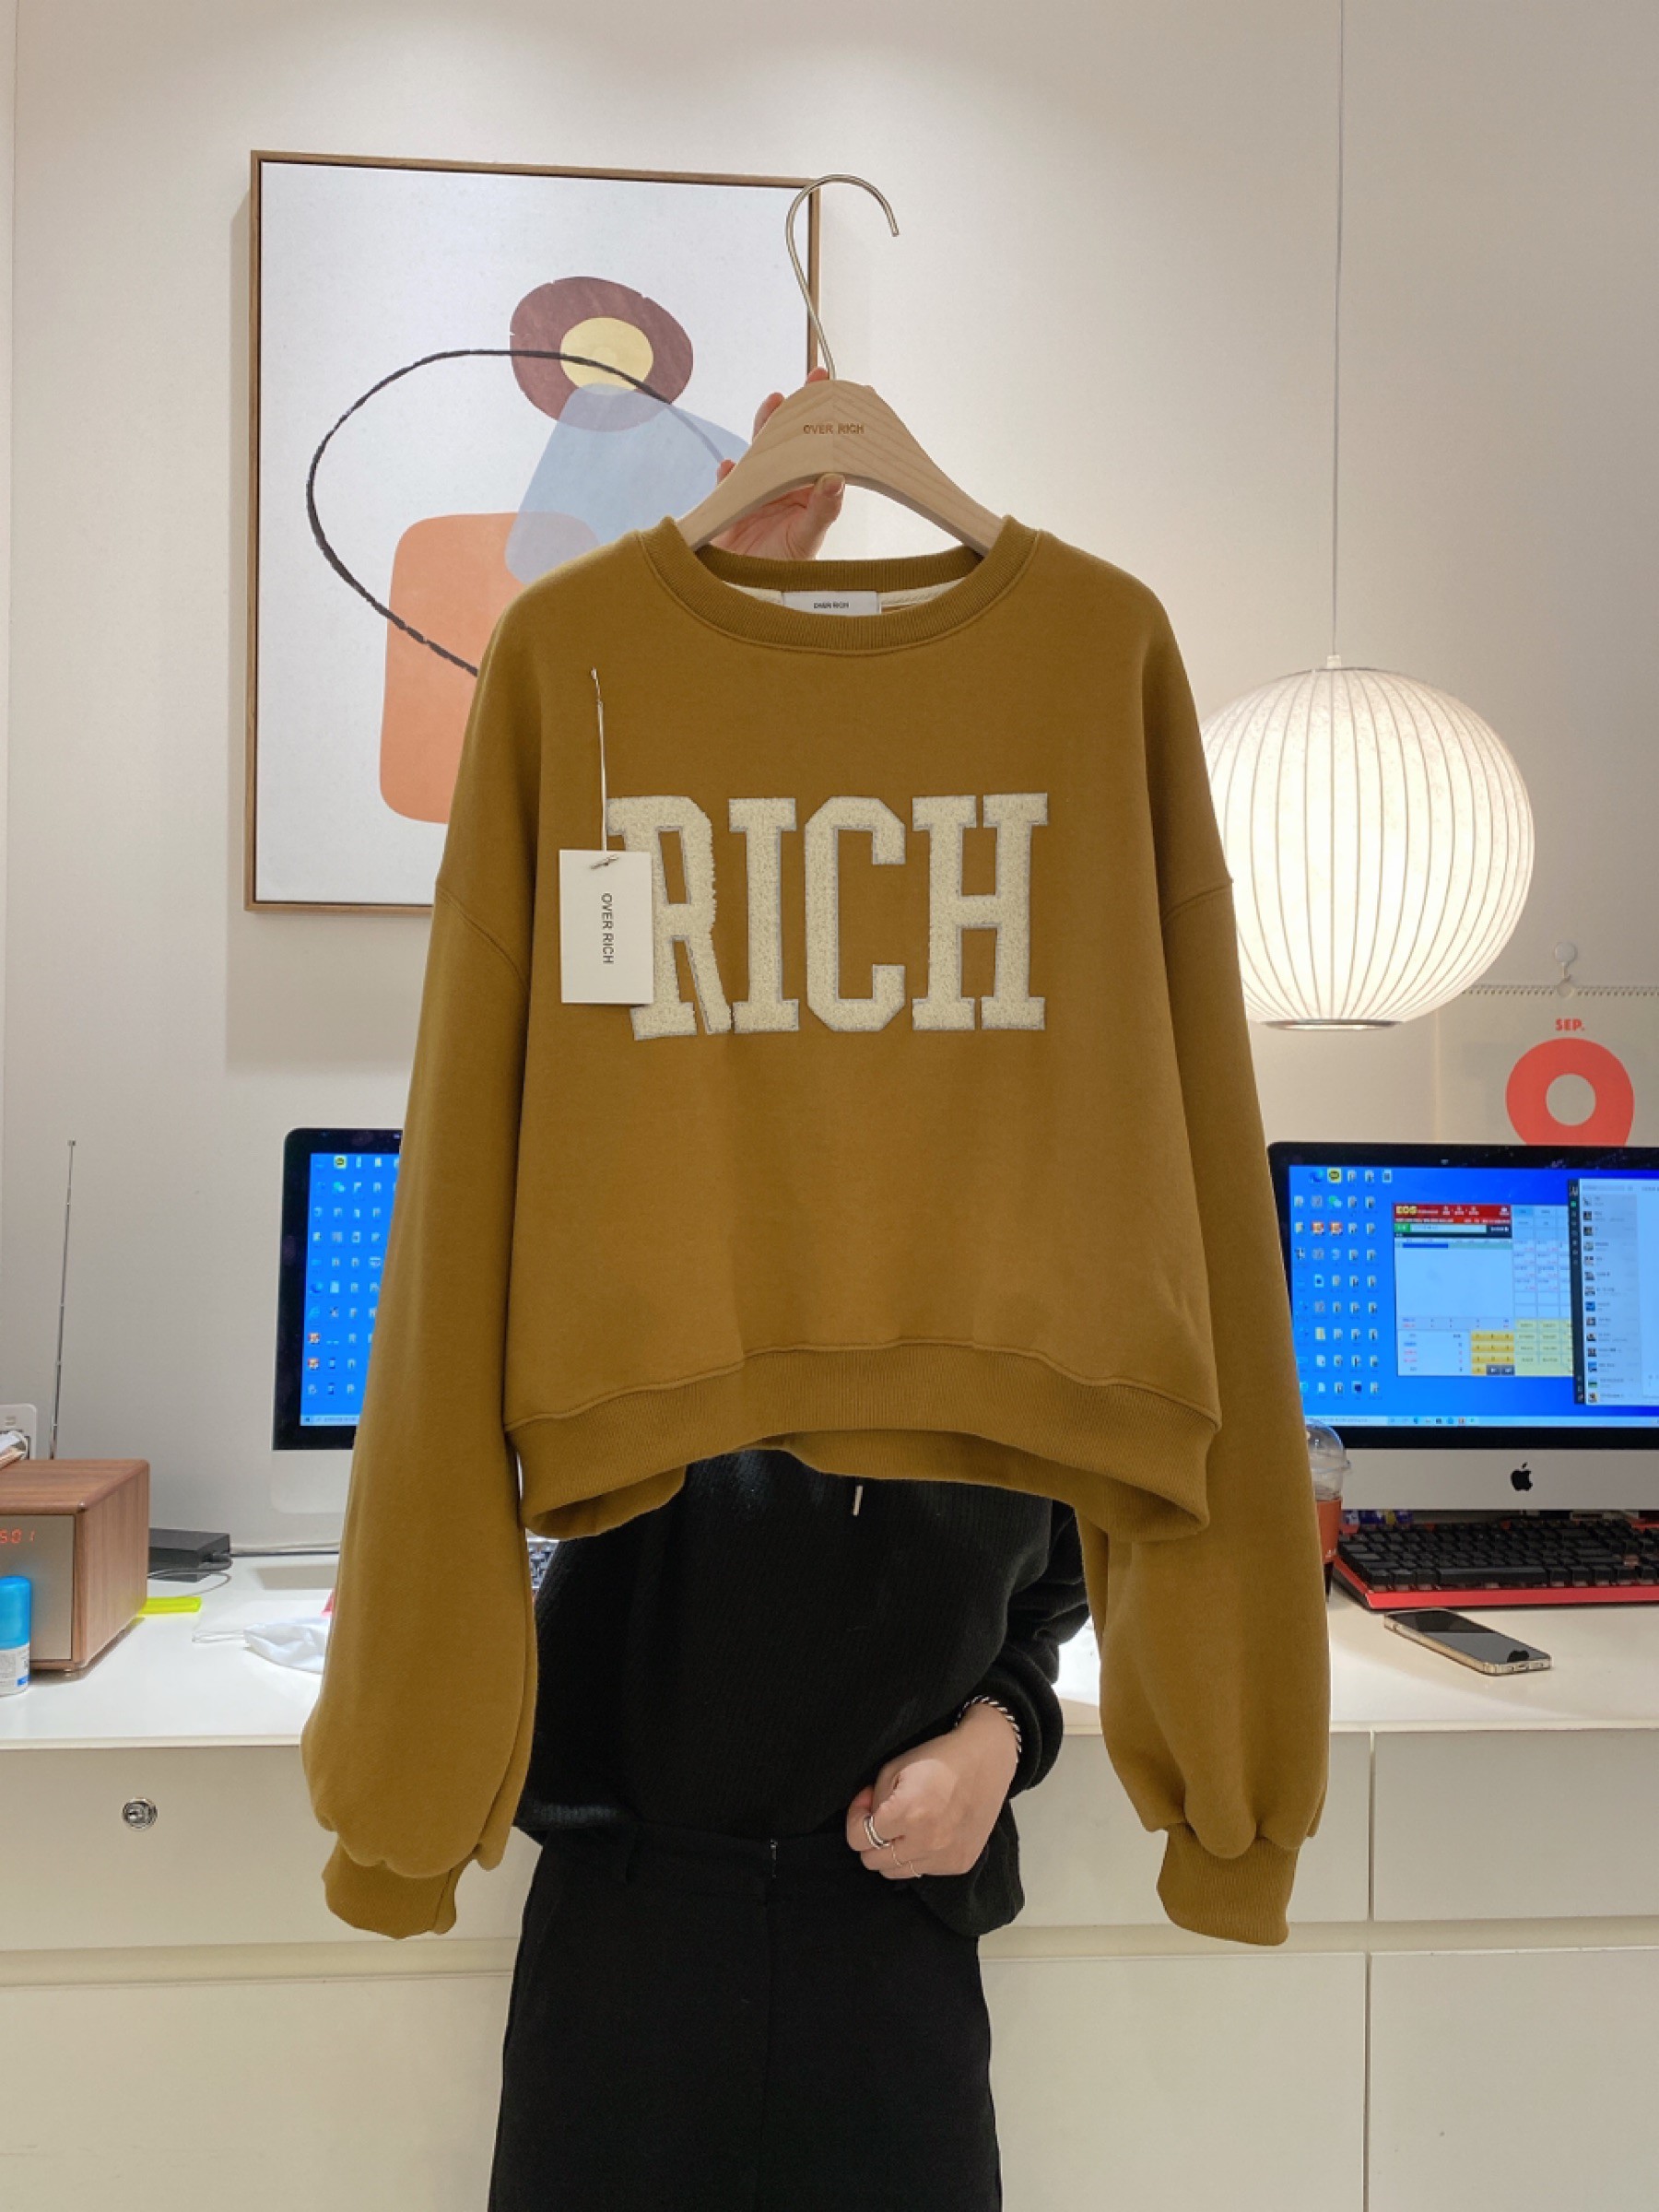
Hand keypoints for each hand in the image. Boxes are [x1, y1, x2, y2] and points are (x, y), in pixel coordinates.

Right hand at [711, 366, 845, 557]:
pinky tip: (730, 467)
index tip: (856, 393)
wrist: (746, 593)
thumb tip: (837, 478)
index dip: (838, 423)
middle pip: (795, 438)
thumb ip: (822, 511)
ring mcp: (759, 490)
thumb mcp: (807, 540)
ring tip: (775, 401)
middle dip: (803, 406)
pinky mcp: (732, 501)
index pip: (828, 451)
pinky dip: (730, 474)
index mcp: (811, 492)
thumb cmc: (784, 572)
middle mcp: (787, 485)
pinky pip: (729, 481)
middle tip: (818, 375)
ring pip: (763, 448)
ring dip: (767, 425)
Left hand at [845, 1703, 1019, 1880]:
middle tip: (882, 1817)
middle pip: (874, 1862)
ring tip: (904, 1827)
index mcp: (908, 1813)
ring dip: (893, 1851)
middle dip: (870, 1839)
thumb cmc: (939, 1760)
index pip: (859, 1839)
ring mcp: (945, 1856)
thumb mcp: (894, 1768)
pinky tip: (927, 1832)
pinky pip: (923, 1871)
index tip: (865, 1806)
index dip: (855, 1820)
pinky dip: (918, 1855)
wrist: (984, 1761)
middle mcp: (927, 1841)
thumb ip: (874, 1800)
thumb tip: (867, 1819)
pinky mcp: (960, 1863)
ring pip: (896, 1872)